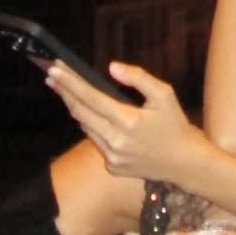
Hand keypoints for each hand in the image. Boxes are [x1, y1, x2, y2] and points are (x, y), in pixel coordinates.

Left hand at [45, 60, 201, 186]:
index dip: (70, 83)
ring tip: (67, 91)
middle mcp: (116, 141)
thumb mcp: (164, 95)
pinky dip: (93, 127)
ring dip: (77, 108)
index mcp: (128, 121)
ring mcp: (112, 157)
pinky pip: (96, 141)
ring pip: (85, 127)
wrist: (184, 163)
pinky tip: (94, 116)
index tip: (54, 70)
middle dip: (64, 92)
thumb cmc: (175, 125)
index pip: (90, 98)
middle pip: (79, 112)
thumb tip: (111, 67)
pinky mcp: (112, 167)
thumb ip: (138, 78)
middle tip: (52, 76)